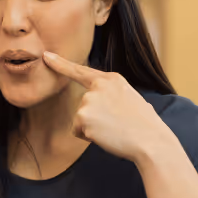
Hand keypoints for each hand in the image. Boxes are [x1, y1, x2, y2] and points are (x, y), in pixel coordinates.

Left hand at [42, 52, 174, 162]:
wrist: (151, 141)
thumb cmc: (144, 125)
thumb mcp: (131, 98)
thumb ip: (112, 95)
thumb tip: (107, 105)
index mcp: (112, 79)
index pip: (81, 71)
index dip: (61, 64)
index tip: (46, 56)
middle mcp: (98, 86)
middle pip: (83, 105)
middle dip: (96, 118)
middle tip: (118, 123)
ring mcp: (89, 100)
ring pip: (81, 119)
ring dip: (93, 128)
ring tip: (114, 129)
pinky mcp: (82, 117)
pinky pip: (78, 131)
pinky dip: (88, 137)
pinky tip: (106, 135)